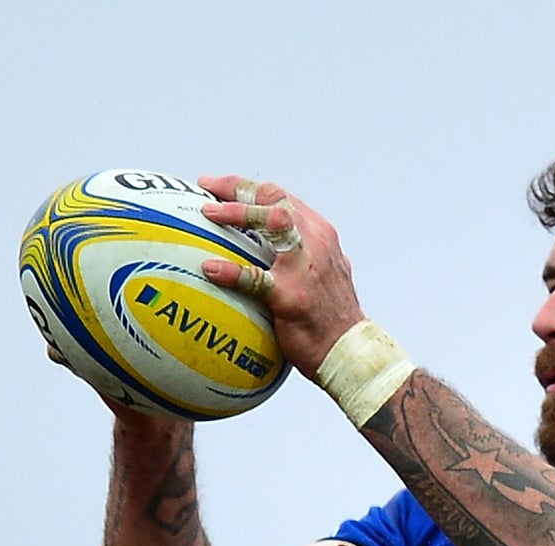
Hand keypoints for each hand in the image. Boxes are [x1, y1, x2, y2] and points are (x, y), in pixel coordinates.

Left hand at [196, 175, 365, 374]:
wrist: (348, 350)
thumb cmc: (328, 317)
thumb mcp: (320, 272)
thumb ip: (298, 255)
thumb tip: (264, 249)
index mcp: (319, 234)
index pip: (281, 197)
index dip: (246, 187)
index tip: (216, 186)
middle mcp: (315, 242)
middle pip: (274, 200)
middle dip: (238, 189)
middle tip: (206, 191)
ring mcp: (305, 268)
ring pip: (271, 224)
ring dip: (237, 214)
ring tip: (207, 215)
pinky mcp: (293, 297)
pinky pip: (257, 279)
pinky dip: (231, 272)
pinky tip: (210, 269)